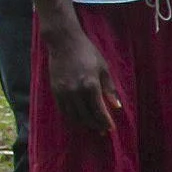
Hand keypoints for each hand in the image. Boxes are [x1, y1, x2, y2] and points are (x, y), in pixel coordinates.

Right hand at [42, 20, 121, 138]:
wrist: (64, 42)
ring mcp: (64, 92)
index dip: (105, 122)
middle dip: (95, 125)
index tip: (110, 128)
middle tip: (102, 130)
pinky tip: (78, 119)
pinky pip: (63, 110)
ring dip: (83, 124)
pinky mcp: (55, 91)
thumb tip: (116, 107)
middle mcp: (76, 91)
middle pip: (86, 117)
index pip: (99, 111)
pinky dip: (71, 118)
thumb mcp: (104, 68)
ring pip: (73, 116)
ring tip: (92, 126)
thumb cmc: (87, 53)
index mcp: (91, 85)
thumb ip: (109, 89)